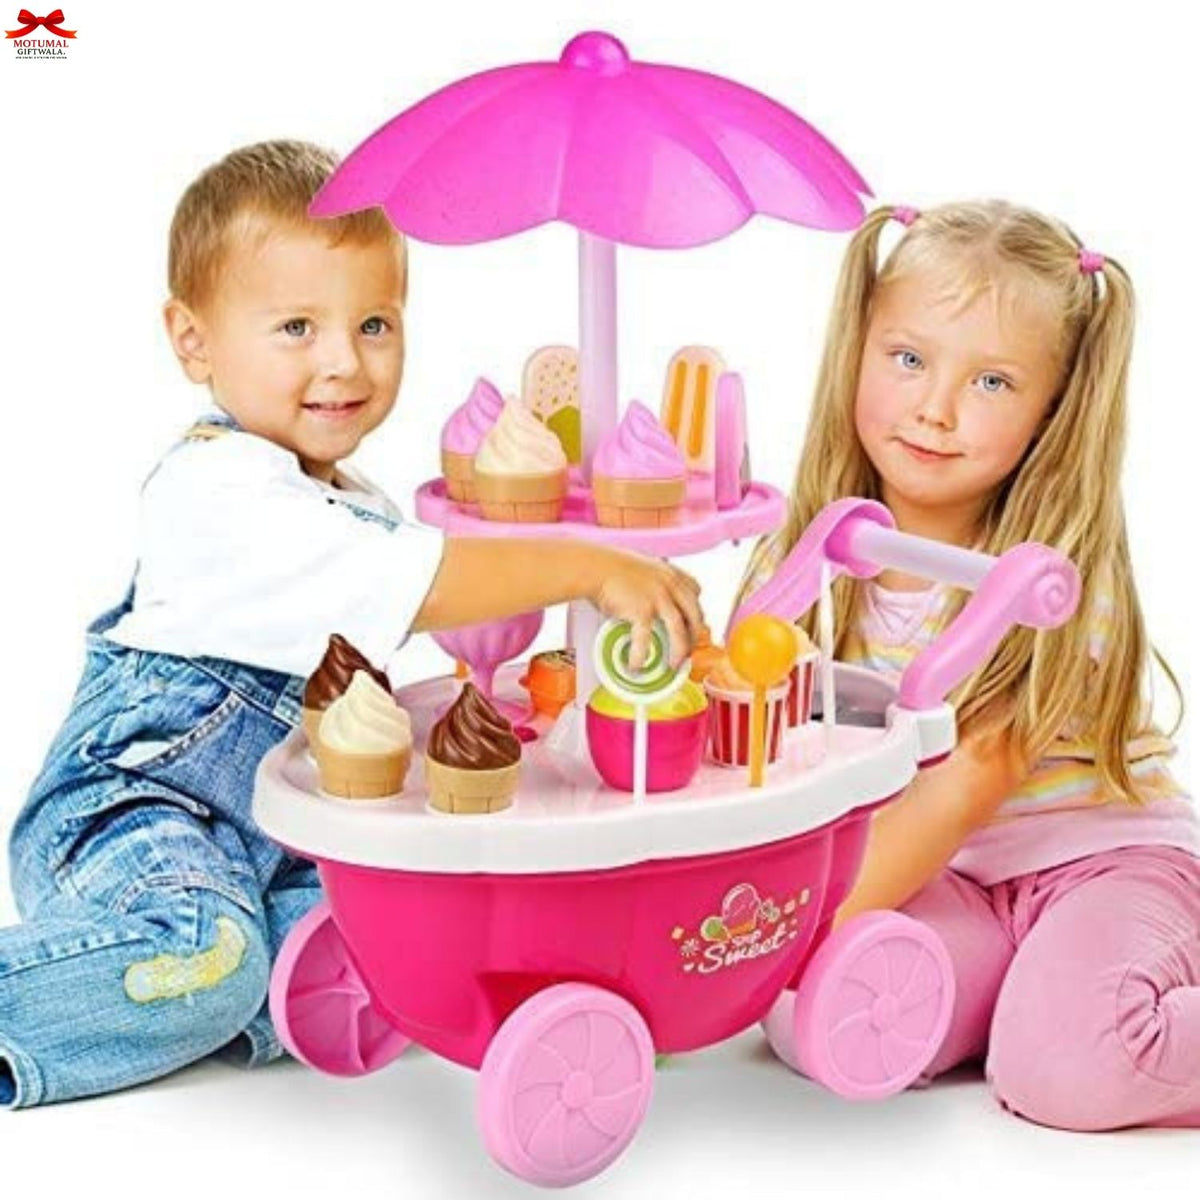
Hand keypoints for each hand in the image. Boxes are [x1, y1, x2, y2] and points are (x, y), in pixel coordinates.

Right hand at [591, 550, 703, 668]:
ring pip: (679, 630)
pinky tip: (636, 665)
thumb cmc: (609, 566)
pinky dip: (641, 654)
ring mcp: (658, 597)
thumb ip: (651, 582)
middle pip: (694, 614)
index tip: (692, 622)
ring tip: (673, 664)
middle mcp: (669, 584)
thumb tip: (646, 599)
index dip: (696, 608)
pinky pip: (646, 638)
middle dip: (694, 635)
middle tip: (687, 650)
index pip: (695, 590)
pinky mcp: (642, 610)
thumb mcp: (641, 568)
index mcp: (670, 573)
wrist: (593, 566)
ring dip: (679, 650)